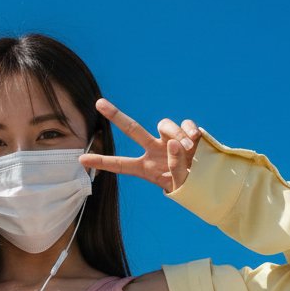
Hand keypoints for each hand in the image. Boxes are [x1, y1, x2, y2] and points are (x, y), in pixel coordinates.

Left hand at [78, 97, 201, 193]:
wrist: (208, 182)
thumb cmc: (190, 187)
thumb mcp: (181, 184)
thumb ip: (176, 165)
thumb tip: (173, 142)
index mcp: (146, 168)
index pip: (120, 165)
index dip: (101, 162)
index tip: (81, 160)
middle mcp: (153, 150)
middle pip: (132, 129)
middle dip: (116, 116)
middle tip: (98, 103)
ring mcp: (168, 140)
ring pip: (163, 124)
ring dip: (176, 134)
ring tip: (187, 147)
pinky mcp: (184, 132)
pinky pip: (184, 123)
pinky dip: (189, 129)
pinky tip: (195, 139)